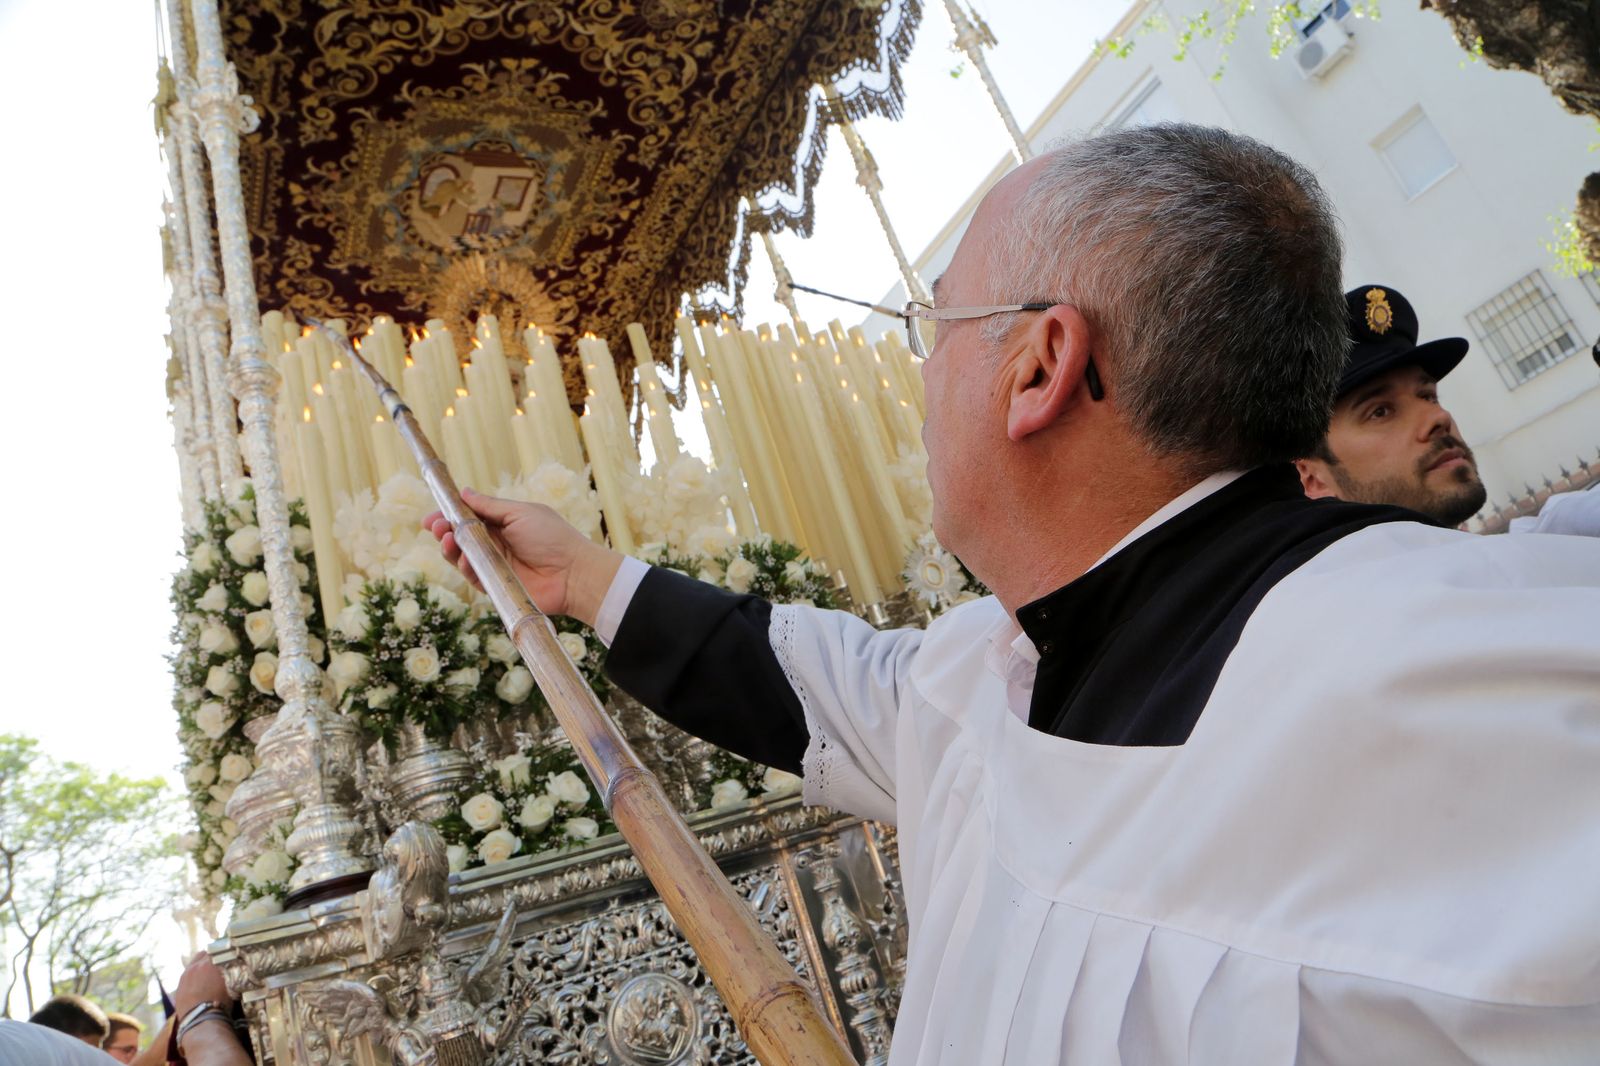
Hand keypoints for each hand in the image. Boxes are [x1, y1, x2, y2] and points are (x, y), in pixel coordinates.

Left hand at [173, 952, 232, 1017]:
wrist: (200, 1021)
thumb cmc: (220, 1003)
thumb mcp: (232, 985)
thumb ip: (231, 972)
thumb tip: (236, 967)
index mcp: (209, 962)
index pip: (218, 950)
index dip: (225, 953)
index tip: (229, 957)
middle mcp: (195, 966)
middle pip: (203, 954)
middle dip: (211, 958)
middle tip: (219, 965)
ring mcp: (184, 977)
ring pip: (193, 965)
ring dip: (200, 968)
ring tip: (208, 977)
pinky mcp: (178, 989)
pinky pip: (186, 978)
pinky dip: (193, 979)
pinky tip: (199, 988)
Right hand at [423, 489, 621, 626]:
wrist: (573, 573)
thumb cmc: (552, 538)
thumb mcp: (519, 513)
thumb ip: (490, 506)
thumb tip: (465, 492)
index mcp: (503, 522)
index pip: (469, 516)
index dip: (449, 515)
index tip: (432, 515)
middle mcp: (496, 543)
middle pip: (461, 536)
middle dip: (443, 530)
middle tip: (434, 526)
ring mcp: (494, 564)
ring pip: (462, 556)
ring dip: (449, 548)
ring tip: (446, 539)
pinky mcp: (495, 585)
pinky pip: (472, 576)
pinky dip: (464, 567)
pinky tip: (463, 558)